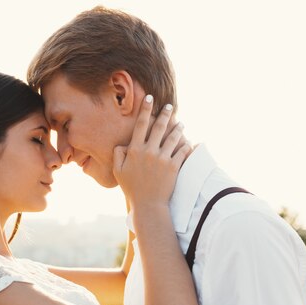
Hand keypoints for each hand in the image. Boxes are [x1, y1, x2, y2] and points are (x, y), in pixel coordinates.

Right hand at [113, 95, 190, 209]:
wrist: (148, 205)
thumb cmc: (131, 188)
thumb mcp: (118, 171)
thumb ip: (118, 154)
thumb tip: (122, 143)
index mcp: (135, 150)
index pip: (140, 125)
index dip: (145, 110)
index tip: (149, 98)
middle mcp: (149, 152)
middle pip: (159, 127)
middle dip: (164, 114)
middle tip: (169, 106)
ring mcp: (162, 159)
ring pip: (173, 137)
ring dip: (178, 128)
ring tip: (181, 123)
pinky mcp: (173, 167)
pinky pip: (182, 151)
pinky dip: (186, 144)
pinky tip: (188, 140)